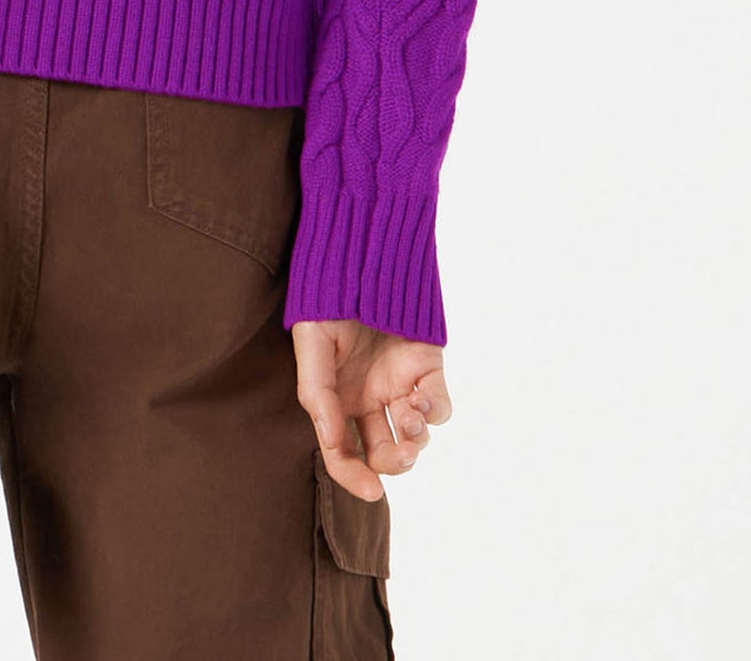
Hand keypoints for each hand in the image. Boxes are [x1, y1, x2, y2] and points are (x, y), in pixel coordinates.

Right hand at [291, 319, 451, 500]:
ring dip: (415, 439)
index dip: (354, 477)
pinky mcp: (427, 370)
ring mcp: (399, 386)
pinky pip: (439, 406)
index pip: (343, 452)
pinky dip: (434, 412)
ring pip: (414, 436)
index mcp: (337, 400)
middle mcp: (369, 399)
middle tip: (400, 455)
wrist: (361, 259)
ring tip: (408, 416)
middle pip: (384, 453)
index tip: (371, 491)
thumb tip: (330, 441)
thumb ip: (317, 393)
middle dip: (394, 463)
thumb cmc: (328, 301)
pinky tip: (420, 398)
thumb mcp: (311, 344)